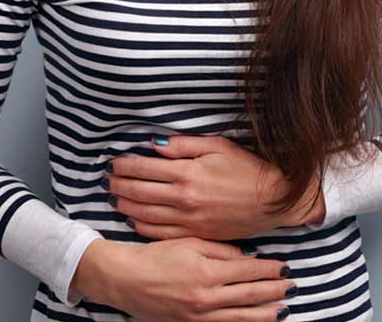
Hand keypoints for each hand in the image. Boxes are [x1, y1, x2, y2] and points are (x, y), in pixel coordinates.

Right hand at [76, 236, 298, 321]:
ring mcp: (200, 316)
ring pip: (242, 317)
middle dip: (274, 291)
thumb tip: (247, 257)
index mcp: (207, 272)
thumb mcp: (188, 242)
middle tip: (293, 286)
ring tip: (284, 310)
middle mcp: (207, 297)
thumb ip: (220, 249)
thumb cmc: (154, 256)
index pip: (248, 272)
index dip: (269, 270)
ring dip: (266, 314)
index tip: (284, 267)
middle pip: (250, 296)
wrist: (124, 279)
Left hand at [104, 134, 324, 240]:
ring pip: (145, 215)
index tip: (114, 163)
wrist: (273, 200)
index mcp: (188, 173)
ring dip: (126, 206)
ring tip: (115, 199)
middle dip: (119, 185)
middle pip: (139, 192)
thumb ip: (184, 146)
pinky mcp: (196, 235)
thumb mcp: (217, 146)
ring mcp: (189, 220)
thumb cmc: (247, 169)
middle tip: (108, 180)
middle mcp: (184, 198)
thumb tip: (155, 145)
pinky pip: (161, 233)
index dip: (125, 165)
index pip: (144, 168)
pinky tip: (134, 220)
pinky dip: (143, 227)